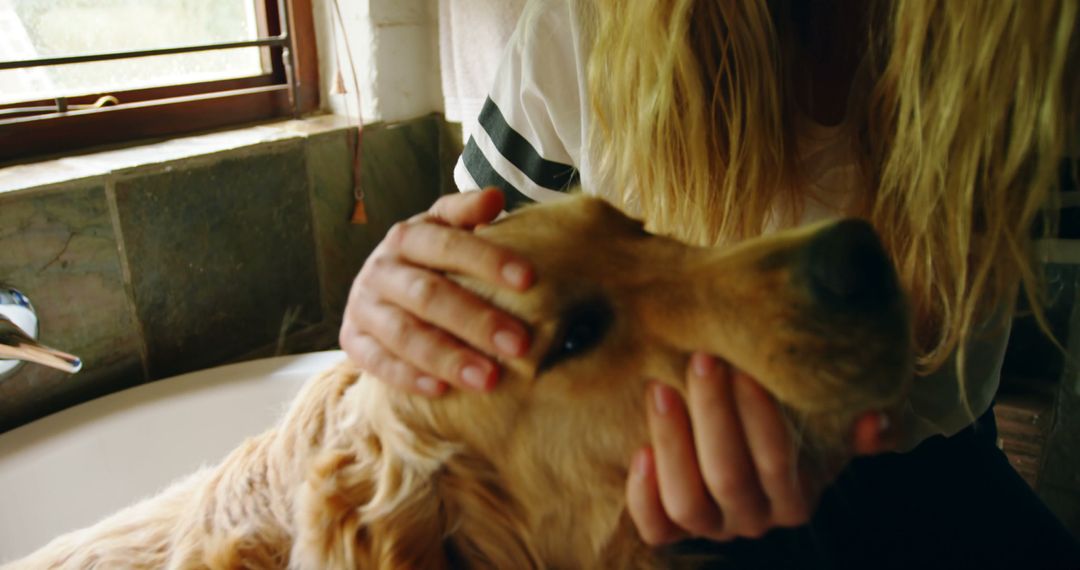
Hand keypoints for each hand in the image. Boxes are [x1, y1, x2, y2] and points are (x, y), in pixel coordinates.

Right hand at [339, 188, 532, 395]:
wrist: (377, 289)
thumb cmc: (430, 260)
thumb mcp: (445, 230)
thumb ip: (467, 213)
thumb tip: (494, 197)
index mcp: (406, 237)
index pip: (447, 245)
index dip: (487, 259)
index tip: (530, 279)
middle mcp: (381, 270)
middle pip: (428, 295)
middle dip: (476, 320)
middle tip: (520, 344)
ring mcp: (363, 307)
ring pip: (404, 334)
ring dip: (447, 357)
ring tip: (489, 379)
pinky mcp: (352, 341)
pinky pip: (378, 363)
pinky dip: (409, 377)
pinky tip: (442, 390)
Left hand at [626, 353, 894, 543]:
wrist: (736, 439)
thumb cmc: (786, 423)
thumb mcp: (825, 425)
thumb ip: (857, 426)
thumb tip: (876, 420)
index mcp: (794, 498)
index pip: (777, 464)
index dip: (759, 419)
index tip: (745, 367)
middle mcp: (753, 518)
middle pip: (728, 477)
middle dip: (713, 415)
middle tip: (702, 361)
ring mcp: (710, 527)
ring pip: (687, 503)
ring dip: (672, 444)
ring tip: (661, 390)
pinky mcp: (671, 528)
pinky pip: (655, 529)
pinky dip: (643, 496)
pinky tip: (638, 452)